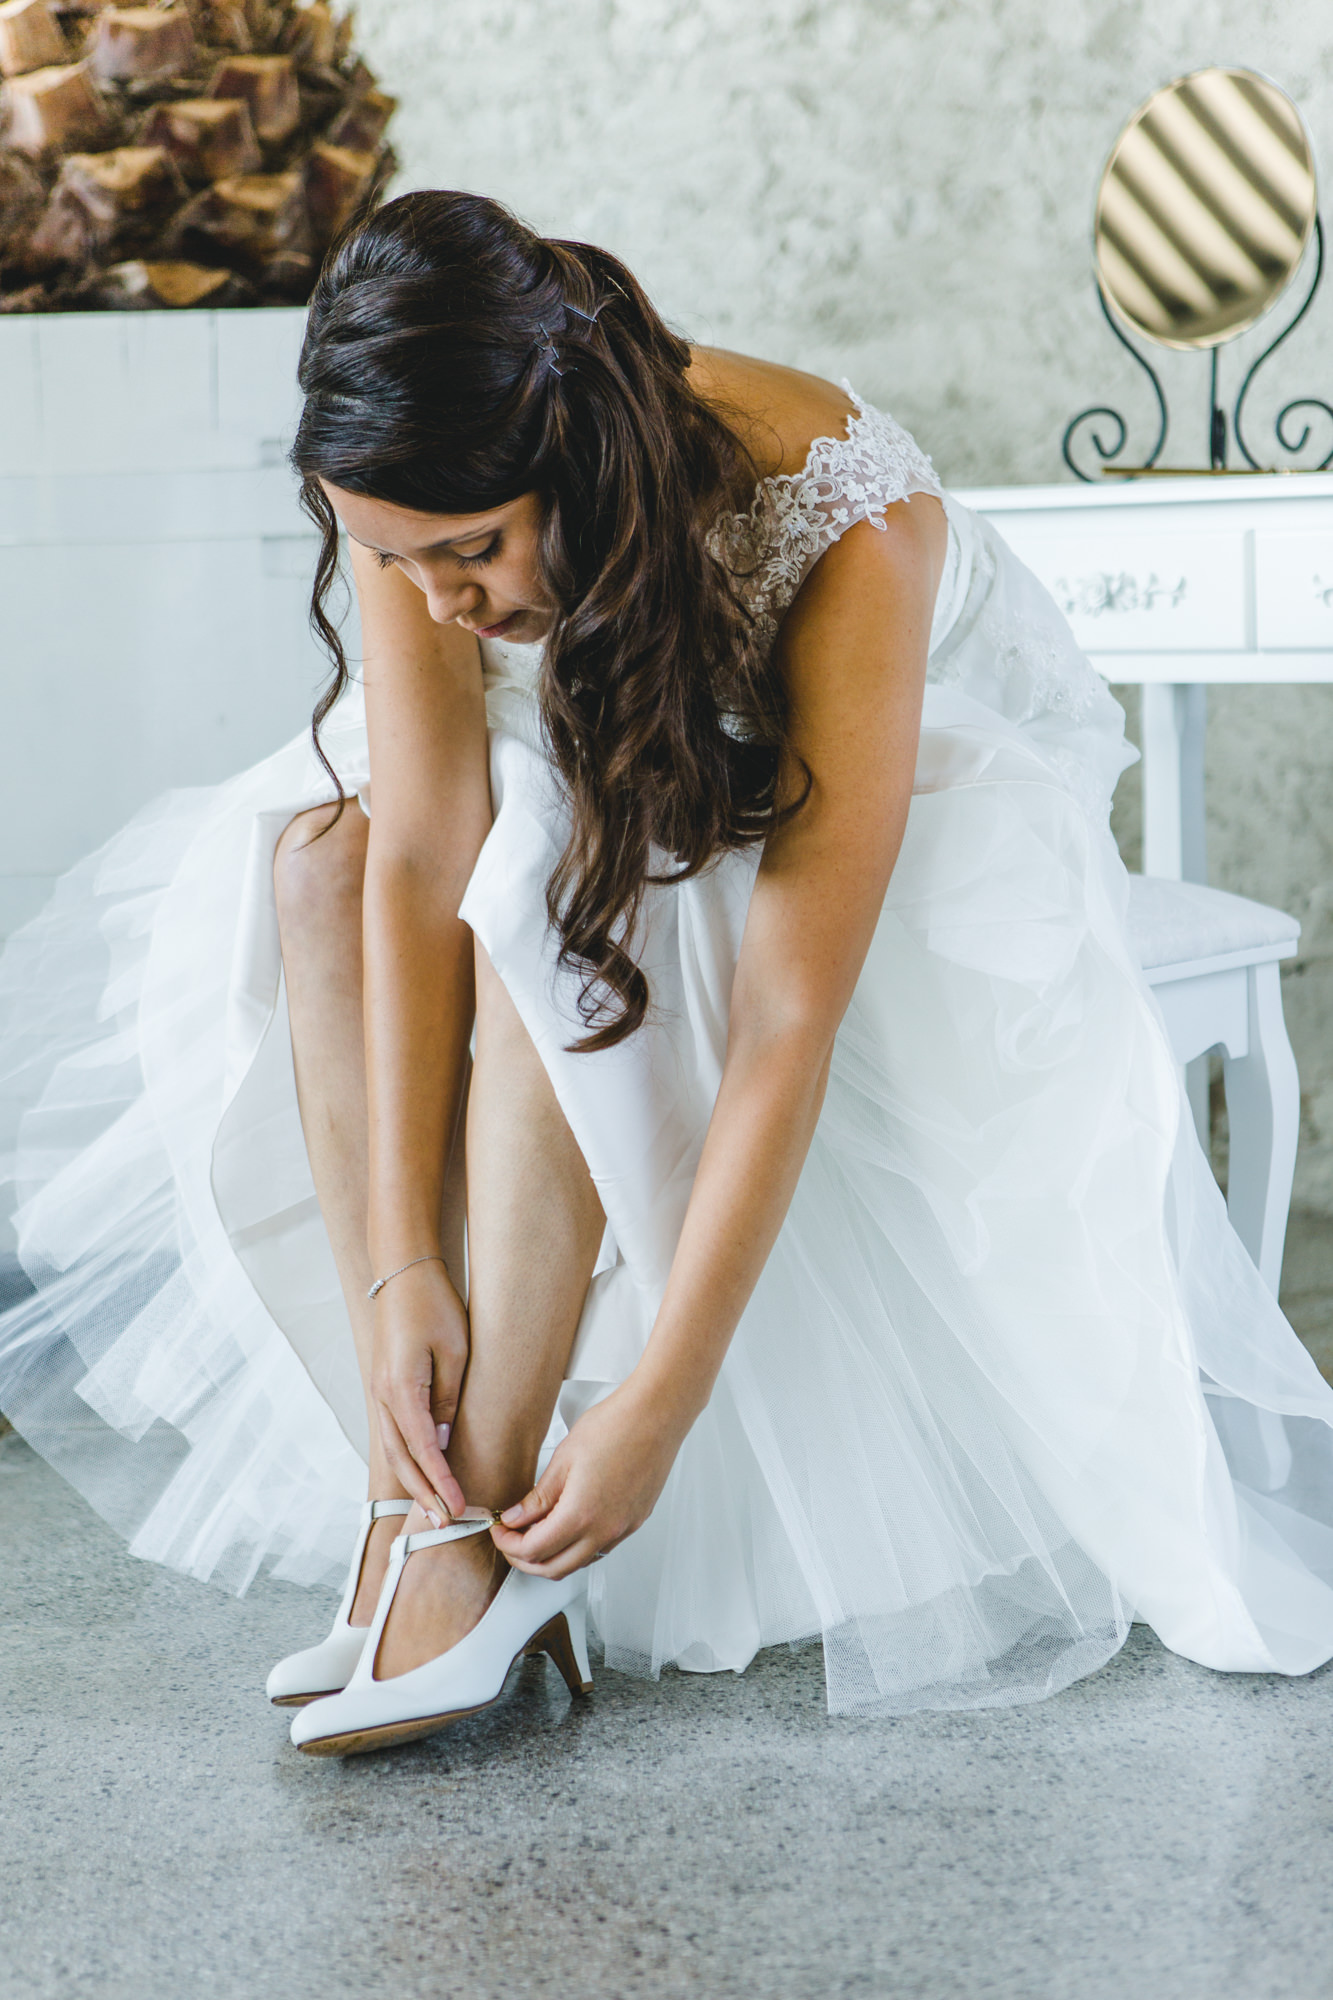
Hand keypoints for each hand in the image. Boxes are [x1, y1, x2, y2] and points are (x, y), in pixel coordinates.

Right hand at [370, 1259, 468, 1518]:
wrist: (402, 1273)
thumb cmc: (433, 1305)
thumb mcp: (455, 1351)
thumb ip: (449, 1400)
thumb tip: (444, 1442)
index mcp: (401, 1389)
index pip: (422, 1449)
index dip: (441, 1483)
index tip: (459, 1507)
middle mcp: (384, 1396)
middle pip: (401, 1458)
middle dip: (423, 1494)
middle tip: (446, 1524)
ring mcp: (380, 1392)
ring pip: (393, 1449)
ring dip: (413, 1481)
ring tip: (433, 1509)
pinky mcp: (385, 1386)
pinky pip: (393, 1433)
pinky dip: (406, 1459)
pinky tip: (420, 1472)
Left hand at [490, 1379, 683, 1578]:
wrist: (656, 1416)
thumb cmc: (615, 1427)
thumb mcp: (564, 1459)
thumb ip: (538, 1497)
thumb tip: (516, 1518)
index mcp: (581, 1515)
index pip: (533, 1550)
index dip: (508, 1544)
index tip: (499, 1530)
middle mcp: (604, 1531)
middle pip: (554, 1568)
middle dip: (524, 1560)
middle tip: (510, 1539)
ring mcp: (622, 1529)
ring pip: (578, 1563)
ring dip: (552, 1556)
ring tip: (536, 1531)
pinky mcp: (634, 1522)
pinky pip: (599, 1550)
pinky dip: (576, 1548)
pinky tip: (567, 1526)